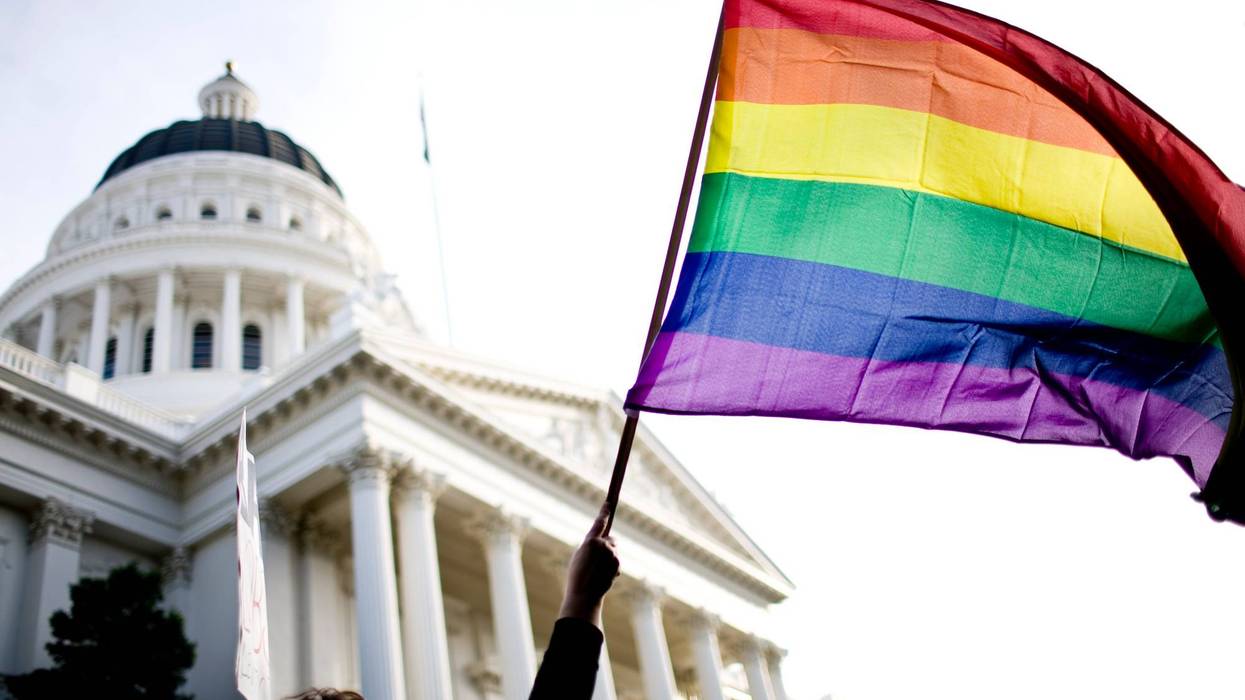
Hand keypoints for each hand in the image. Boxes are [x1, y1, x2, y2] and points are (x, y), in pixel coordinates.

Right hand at [559, 503, 619, 628]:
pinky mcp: (617, 563)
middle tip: (599, 558)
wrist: (584, 593)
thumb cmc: (577, 575)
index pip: (599, 523)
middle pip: (611, 539)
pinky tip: (603, 576)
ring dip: (610, 557)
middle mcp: (603, 545)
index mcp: (590, 541)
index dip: (604, 512)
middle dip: (608, 545)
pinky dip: (612, 567)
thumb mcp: (579, 556)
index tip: (609, 502)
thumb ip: (590, 546)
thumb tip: (603, 543)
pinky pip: (616, 561)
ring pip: (614, 551)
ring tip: (597, 570)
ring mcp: (612, 554)